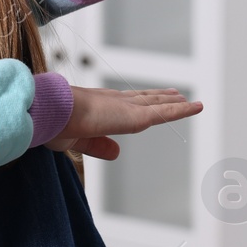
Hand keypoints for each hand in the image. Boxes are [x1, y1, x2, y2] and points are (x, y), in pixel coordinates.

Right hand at [43, 86, 202, 160]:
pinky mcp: (135, 117)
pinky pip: (164, 113)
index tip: (145, 100)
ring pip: (156, 104)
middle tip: (174, 93)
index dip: (136, 102)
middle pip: (143, 99)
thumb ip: (98, 146)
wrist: (51, 112)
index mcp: (97, 107)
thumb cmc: (54, 125)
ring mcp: (125, 107)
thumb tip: (117, 153)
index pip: (123, 104)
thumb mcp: (77, 141)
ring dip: (173, 102)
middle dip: (158, 97)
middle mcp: (114, 102)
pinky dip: (182, 110)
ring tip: (186, 99)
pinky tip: (195, 107)